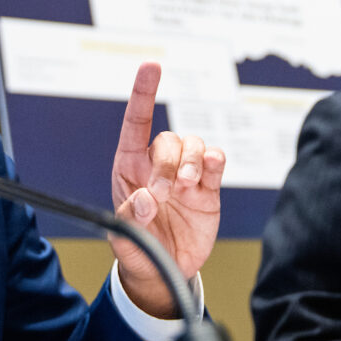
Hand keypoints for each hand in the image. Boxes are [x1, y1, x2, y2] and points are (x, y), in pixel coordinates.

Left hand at [109, 62, 224, 317]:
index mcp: (129, 168)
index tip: (151, 66)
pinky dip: (214, 161)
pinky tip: (205, 178)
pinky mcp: (208, 187)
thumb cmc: (138, 250)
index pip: (135, 123)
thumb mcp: (124, 239)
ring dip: (191, 161)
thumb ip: (130, 219)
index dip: (143, 93)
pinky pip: (216, 160)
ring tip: (185, 189)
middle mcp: (158, 166)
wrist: (166, 274)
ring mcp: (186, 175)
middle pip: (169, 139)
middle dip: (167, 163)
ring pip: (194, 144)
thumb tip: (144, 198)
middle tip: (163, 193)